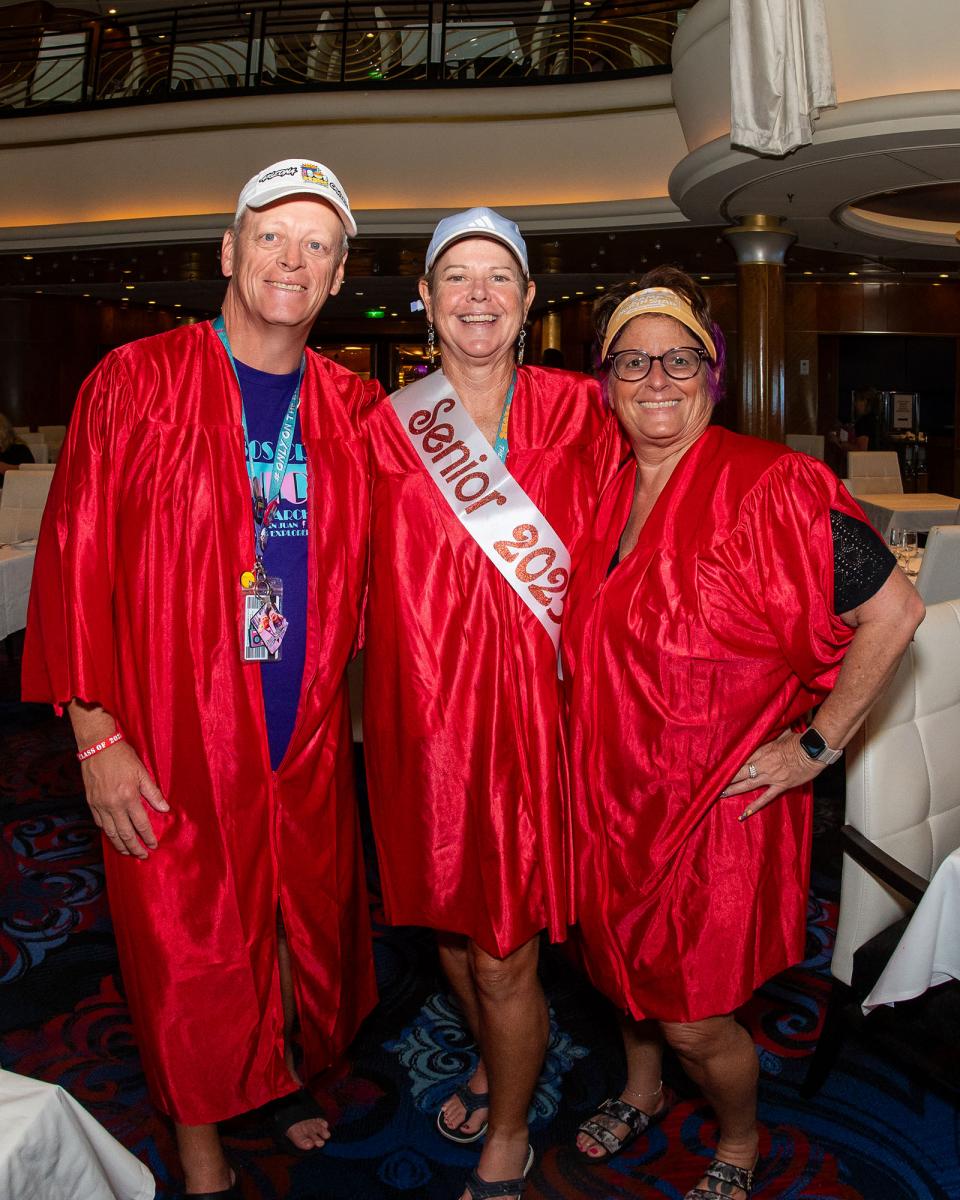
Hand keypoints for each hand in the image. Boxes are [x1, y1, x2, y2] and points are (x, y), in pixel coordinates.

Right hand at [81, 742, 168, 858]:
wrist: (97, 747)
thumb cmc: (122, 757)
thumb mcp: (142, 772)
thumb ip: (153, 793)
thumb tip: (165, 809)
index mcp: (128, 797)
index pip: (141, 824)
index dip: (148, 837)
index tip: (153, 845)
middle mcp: (113, 805)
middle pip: (125, 833)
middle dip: (134, 847)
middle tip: (142, 856)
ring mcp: (100, 805)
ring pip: (110, 832)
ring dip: (120, 845)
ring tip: (128, 853)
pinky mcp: (91, 803)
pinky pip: (100, 824)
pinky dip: (107, 833)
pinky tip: (113, 837)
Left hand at [721, 729, 822, 820]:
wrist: (814, 750)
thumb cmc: (799, 740)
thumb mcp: (781, 734)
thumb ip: (770, 734)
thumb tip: (764, 727)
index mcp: (762, 750)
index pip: (741, 758)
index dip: (729, 763)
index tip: (718, 767)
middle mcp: (764, 764)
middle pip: (740, 771)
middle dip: (726, 777)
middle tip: (713, 783)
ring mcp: (771, 776)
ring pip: (748, 784)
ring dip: (734, 789)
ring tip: (721, 794)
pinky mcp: (781, 785)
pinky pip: (765, 798)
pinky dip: (754, 806)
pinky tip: (744, 814)